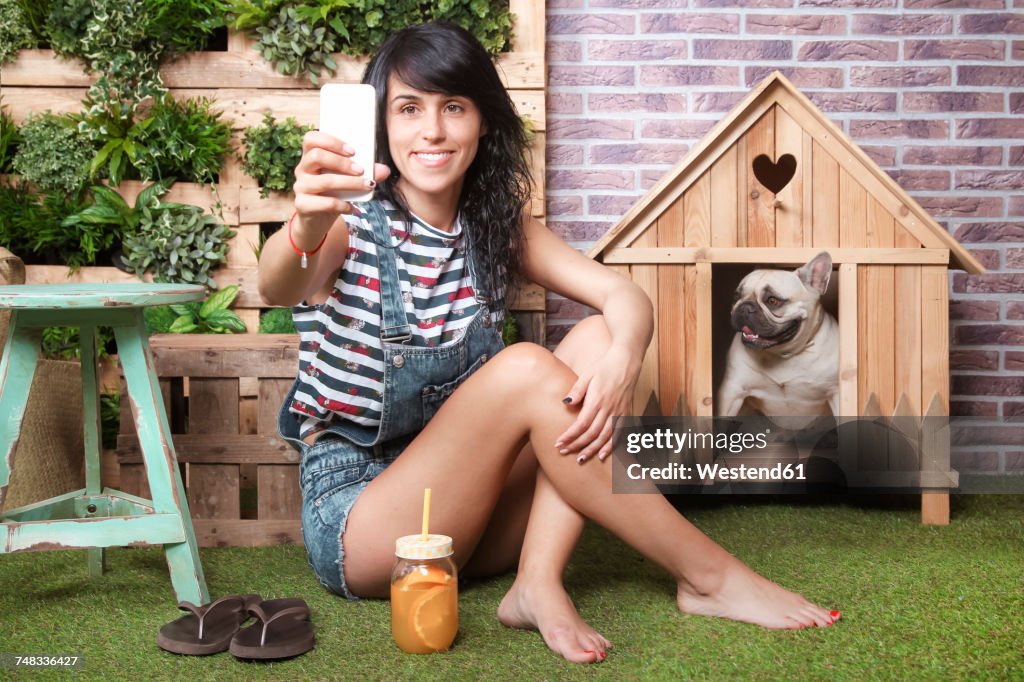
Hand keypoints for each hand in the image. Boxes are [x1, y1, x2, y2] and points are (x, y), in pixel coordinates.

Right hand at [291, 131, 390, 238]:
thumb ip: (364, 173)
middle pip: (317, 156)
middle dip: (343, 162)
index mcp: (310, 157)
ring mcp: (300, 187)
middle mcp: (302, 169)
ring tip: (366, 186)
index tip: (352, 151)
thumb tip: (384, 169)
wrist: (316, 222)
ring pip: (324, 181)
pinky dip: (341, 204)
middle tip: (361, 170)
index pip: (311, 138)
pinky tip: (351, 207)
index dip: (331, 141)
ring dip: (349, 183)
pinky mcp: (302, 205)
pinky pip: (324, 202)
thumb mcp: (346, 182)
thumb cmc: (332, 195)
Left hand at [554, 345, 639, 462]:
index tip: (558, 443)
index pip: (581, 424)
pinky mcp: (626, 413)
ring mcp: (619, 412)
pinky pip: (619, 434)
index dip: (570, 436)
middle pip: (592, 433)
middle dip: (577, 445)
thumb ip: (577, 390)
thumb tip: (565, 403)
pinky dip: (611, 446)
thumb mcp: (587, 375)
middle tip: (564, 452)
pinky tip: (603, 455)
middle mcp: (609, 409)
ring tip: (580, 458)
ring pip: (605, 437)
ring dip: (592, 449)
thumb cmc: (604, 367)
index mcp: (597, 400)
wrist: (626, 362)